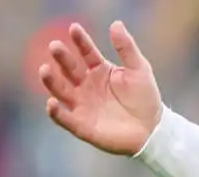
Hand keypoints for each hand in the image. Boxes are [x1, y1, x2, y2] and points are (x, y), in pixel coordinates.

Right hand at [39, 21, 162, 155]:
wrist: (153, 130)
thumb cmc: (145, 99)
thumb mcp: (139, 70)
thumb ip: (127, 48)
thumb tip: (116, 23)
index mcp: (99, 70)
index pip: (86, 52)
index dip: (80, 41)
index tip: (74, 29)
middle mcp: (86, 86)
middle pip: (70, 69)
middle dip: (62, 58)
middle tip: (55, 46)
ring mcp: (82, 105)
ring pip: (61, 91)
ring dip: (51, 81)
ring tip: (45, 69)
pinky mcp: (82, 125)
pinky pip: (65, 118)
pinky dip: (56, 112)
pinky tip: (51, 103)